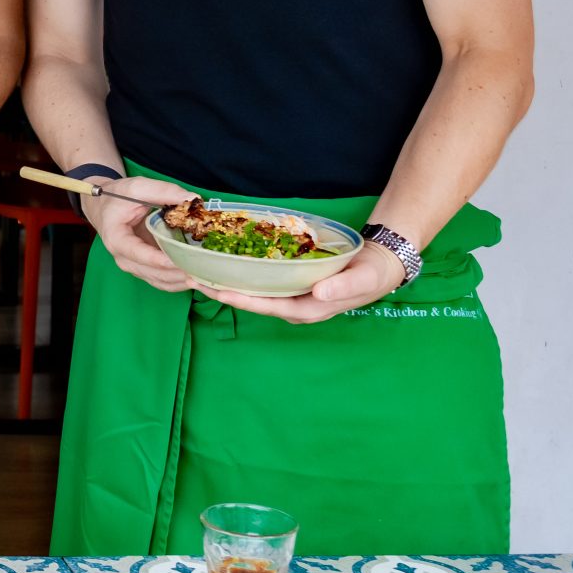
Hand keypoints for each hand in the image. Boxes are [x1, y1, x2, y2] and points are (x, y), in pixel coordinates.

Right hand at [82, 176, 197, 291]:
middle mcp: (124, 258)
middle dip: (180, 274)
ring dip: (184, 282)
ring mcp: (135, 266)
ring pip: (161, 282)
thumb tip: (194, 199)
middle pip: (154, 273)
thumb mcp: (136, 187)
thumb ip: (163, 191)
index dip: (159, 260)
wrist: (104, 207)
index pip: (138, 253)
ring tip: (208, 279)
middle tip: (205, 271)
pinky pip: (164, 282)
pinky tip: (200, 279)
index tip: (180, 262)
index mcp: (116, 239)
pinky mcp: (146, 269)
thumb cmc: (117, 196)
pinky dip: (182, 283)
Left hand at [195, 239, 407, 322]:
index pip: (268, 306)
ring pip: (255, 292)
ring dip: (228, 283)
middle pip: (254, 302)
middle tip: (192, 279)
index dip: (242, 300)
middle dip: (224, 291)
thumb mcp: (363, 278)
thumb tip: (320, 294)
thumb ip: (343, 286)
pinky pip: (263, 282)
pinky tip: (225, 263)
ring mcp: (293, 296)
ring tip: (199, 271)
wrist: (380, 264)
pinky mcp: (292, 284)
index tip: (216, 290)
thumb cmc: (372, 274)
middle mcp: (296, 305)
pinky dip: (243, 274)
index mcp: (310, 309)